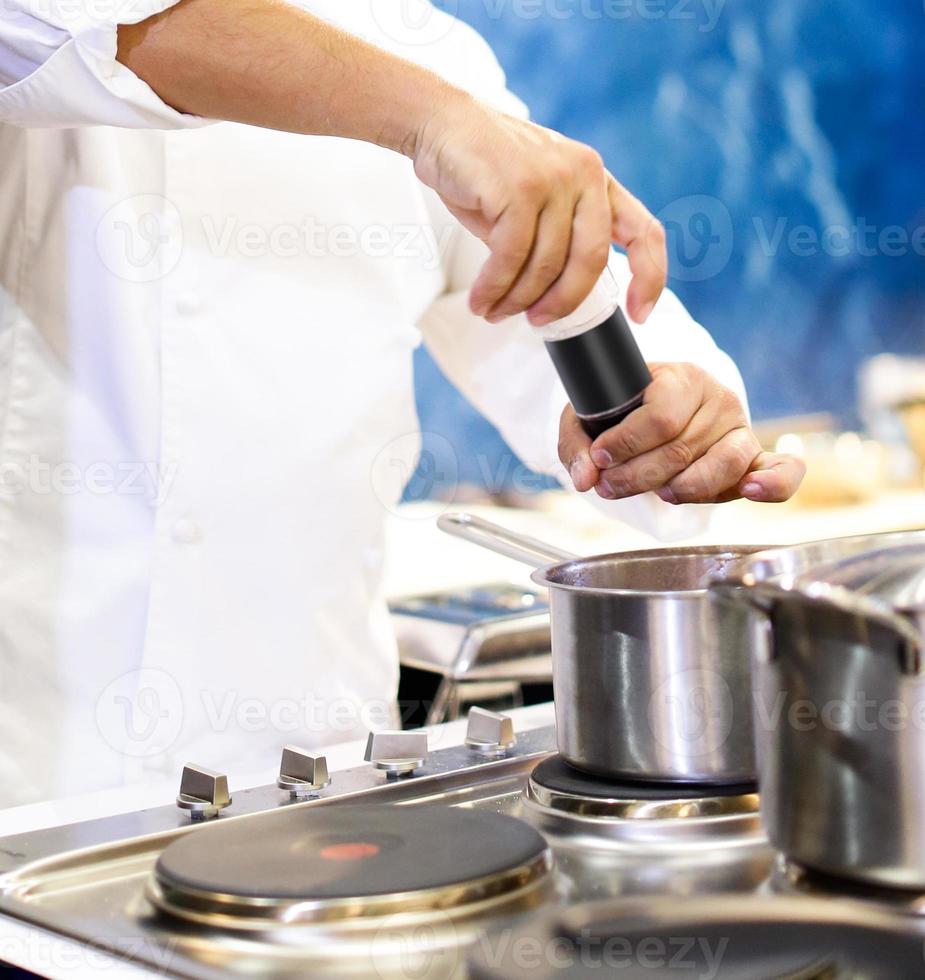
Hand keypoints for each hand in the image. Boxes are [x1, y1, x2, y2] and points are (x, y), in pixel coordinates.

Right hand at [410, 95, 665, 325]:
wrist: (441, 123)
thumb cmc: (484, 170)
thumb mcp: (535, 201)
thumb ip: (554, 239)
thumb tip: (557, 296)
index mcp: (596, 180)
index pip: (643, 231)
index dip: (649, 277)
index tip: (639, 314)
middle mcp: (583, 174)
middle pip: (590, 261)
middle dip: (562, 302)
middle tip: (537, 321)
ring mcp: (553, 178)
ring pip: (545, 265)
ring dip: (516, 300)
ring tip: (493, 311)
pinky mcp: (518, 187)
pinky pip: (511, 257)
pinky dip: (494, 287)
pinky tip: (481, 299)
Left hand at [558, 363, 804, 503]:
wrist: (656, 414)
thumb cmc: (624, 413)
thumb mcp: (590, 417)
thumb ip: (577, 444)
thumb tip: (586, 478)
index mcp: (681, 378)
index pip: (660, 417)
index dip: (627, 443)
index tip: (601, 457)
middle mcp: (718, 399)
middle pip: (681, 449)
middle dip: (638, 476)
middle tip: (609, 486)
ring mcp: (741, 430)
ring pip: (721, 465)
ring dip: (683, 488)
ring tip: (658, 493)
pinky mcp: (755, 460)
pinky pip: (783, 470)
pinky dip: (773, 483)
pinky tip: (752, 490)